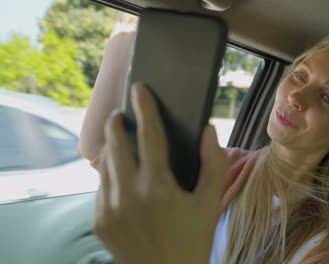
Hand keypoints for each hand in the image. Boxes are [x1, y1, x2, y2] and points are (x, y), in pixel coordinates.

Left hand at [94, 82, 228, 263]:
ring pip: (104, 165)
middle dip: (116, 124)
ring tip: (120, 141)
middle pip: (115, 145)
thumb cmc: (192, 241)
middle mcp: (127, 195)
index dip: (145, 108)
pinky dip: (108, 175)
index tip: (139, 88)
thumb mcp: (210, 204)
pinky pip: (100, 187)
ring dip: (110, 148)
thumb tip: (208, 130)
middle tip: (121, 114)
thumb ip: (214, 164)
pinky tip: (120, 175)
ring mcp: (108, 209)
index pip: (149, 136)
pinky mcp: (99, 221)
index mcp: (157, 187)